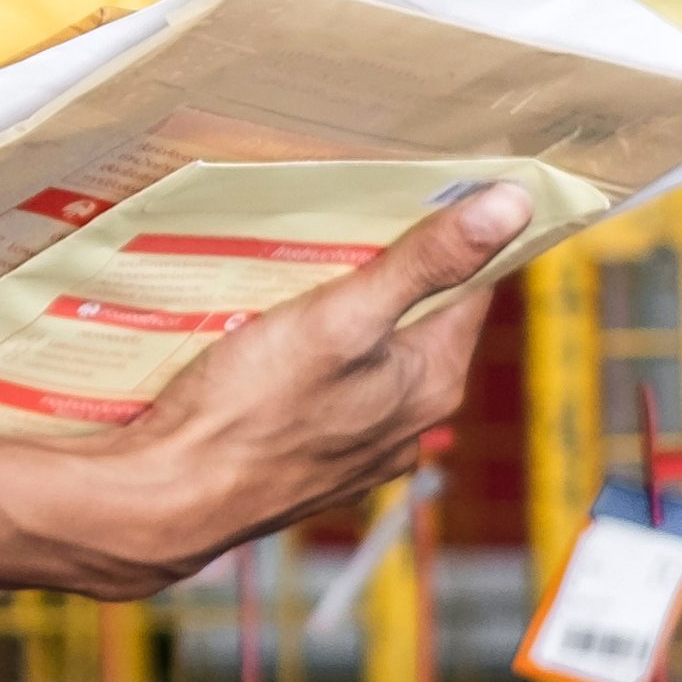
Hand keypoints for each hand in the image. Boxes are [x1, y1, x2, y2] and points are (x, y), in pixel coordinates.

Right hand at [65, 182, 531, 598]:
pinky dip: (303, 348)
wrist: (169, 498)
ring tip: (295, 259)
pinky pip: (320, 382)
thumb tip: (512, 207)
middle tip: (346, 210)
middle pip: (413, 316)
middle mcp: (405, 421)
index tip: (428, 183)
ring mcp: (354, 444)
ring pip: (363, 350)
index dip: (456, 231)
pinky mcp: (305, 455)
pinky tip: (262, 326)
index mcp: (432, 383)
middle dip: (387, 264)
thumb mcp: (342, 317)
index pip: (471, 286)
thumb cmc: (251, 409)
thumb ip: (424, 262)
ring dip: (340, 307)